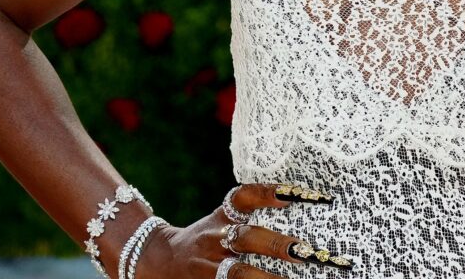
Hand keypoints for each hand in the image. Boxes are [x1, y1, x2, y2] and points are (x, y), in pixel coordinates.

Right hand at [138, 183, 350, 277]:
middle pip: (245, 238)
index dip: (267, 193)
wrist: (161, 259)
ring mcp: (208, 266)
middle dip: (274, 244)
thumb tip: (294, 208)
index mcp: (222, 216)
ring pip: (237, 274)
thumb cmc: (206, 237)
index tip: (292, 194)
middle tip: (302, 251)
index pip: (244, 197)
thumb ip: (248, 216)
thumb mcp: (221, 220)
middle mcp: (215, 238)